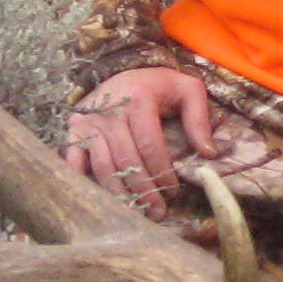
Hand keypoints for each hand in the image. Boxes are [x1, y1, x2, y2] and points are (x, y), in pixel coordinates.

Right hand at [63, 66, 219, 219]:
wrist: (124, 70)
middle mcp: (110, 110)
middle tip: (157, 211)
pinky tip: (97, 197)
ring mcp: (89, 120)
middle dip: (143, 189)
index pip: (150, 143)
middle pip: (126, 159)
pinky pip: (75, 157)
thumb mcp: (187, 90)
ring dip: (119, 192)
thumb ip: (199, 119)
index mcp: (139, 99)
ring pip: (102, 164)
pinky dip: (83, 179)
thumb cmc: (159, 85)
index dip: (161, 171)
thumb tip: (208, 154)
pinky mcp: (75, 127)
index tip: (173, 191)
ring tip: (135, 210)